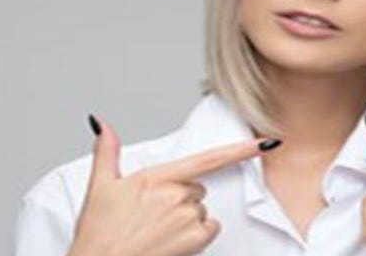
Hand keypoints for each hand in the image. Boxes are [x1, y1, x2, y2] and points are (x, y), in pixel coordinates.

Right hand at [67, 115, 278, 255]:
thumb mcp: (100, 187)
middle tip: (153, 213)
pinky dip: (196, 236)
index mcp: (156, 177)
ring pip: (202, 211)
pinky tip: (172, 240)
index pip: (209, 158)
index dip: (241, 149)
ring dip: (187, 218)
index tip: (265, 143)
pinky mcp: (194, 239)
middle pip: (197, 188)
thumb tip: (104, 126)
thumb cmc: (100, 232)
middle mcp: (176, 194)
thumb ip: (107, 151)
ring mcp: (187, 217)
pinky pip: (209, 229)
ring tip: (158, 230)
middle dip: (181, 198)